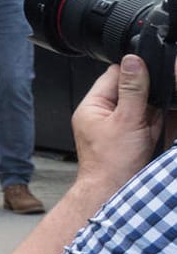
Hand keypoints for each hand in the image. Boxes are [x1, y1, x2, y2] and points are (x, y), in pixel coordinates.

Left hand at [71, 55, 163, 196]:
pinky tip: (157, 131)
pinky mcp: (134, 137)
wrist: (115, 192)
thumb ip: (133, 89)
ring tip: (149, 127)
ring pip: (145, 106)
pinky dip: (160, 123)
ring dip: (156, 110)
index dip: (135, 71)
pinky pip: (151, 121)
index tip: (153, 71)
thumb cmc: (112, 163)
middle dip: (149, 94)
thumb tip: (133, 61)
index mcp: (93, 105)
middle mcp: (104, 113)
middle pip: (132, 90)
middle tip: (152, 109)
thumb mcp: (127, 120)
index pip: (114, 74)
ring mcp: (120, 126)